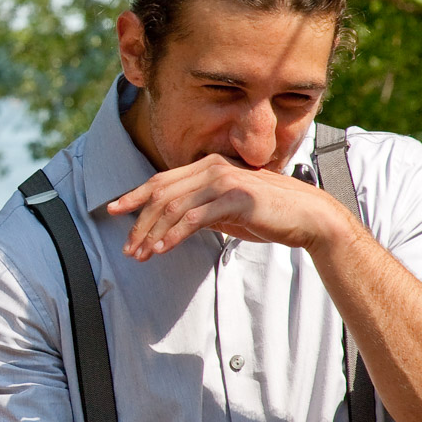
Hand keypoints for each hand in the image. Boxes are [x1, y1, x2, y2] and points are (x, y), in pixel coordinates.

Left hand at [106, 155, 351, 259]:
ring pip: (174, 206)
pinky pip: (196, 217)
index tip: (111, 211)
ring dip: (153, 232)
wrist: (309, 218)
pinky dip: (175, 233)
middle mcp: (213, 168)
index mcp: (207, 167)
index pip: (161, 181)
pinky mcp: (238, 197)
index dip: (133, 196)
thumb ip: (199, 212)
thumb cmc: (267, 216)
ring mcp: (225, 180)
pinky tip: (163, 249)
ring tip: (141, 254)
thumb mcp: (225, 212)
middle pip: (161, 194)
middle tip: (127, 248)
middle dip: (139, 222)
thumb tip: (170, 224)